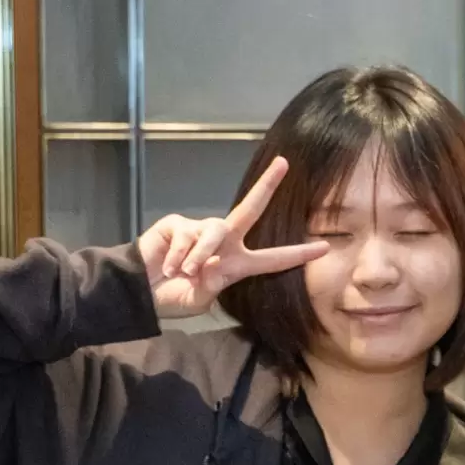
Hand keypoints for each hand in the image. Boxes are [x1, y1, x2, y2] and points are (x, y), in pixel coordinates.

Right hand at [136, 155, 329, 319]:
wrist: (139, 294)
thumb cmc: (171, 298)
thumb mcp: (197, 300)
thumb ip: (211, 286)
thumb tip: (213, 267)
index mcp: (236, 264)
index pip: (272, 259)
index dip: (297, 254)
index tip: (325, 247)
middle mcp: (224, 243)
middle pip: (250, 210)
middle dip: (267, 186)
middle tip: (283, 164)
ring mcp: (200, 230)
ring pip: (214, 231)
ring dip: (200, 255)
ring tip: (185, 272)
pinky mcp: (177, 224)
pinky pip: (186, 235)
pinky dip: (178, 255)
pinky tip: (168, 267)